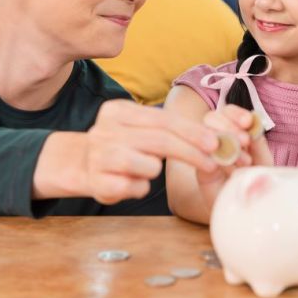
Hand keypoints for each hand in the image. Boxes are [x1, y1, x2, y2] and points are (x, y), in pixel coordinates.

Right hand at [84, 99, 219, 204]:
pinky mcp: (98, 182)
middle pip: (160, 140)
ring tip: (143, 169)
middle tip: (212, 162)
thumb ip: (168, 128)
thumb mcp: (140, 128)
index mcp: (118, 110)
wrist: (82, 165)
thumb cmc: (123, 145)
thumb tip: (212, 138)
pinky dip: (140, 187)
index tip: (214, 142)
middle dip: (191, 152)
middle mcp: (105, 130)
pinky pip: (136, 188)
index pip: (164, 119)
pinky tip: (129, 183)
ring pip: (150, 166)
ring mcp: (98, 157)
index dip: (192, 131)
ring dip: (155, 170)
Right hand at [196, 104, 273, 206]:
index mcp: (234, 132)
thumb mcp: (263, 161)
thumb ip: (258, 143)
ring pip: (203, 133)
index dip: (236, 112)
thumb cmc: (256, 183)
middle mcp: (218, 139)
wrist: (249, 210)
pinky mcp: (200, 170)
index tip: (247, 121)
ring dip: (223, 142)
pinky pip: (199, 155)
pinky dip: (214, 157)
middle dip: (229, 126)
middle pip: (212, 118)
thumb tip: (253, 125)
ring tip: (242, 161)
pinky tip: (228, 168)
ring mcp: (207, 153)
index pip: (228, 112)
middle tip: (245, 142)